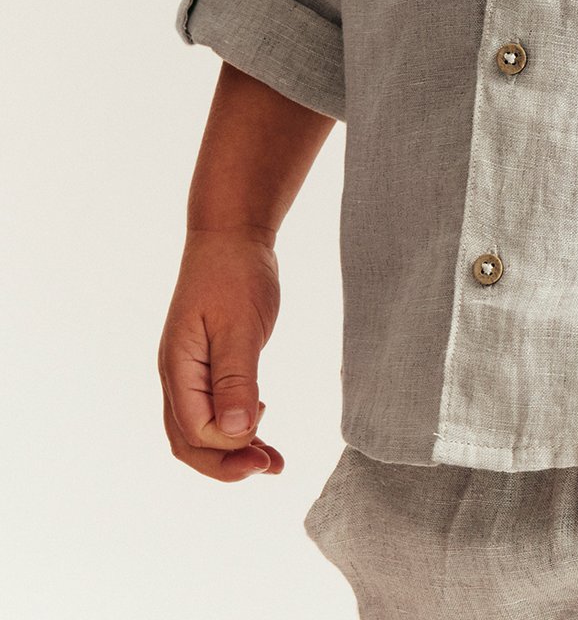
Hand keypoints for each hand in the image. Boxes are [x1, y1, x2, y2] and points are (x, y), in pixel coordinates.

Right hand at [158, 226, 285, 480]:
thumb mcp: (239, 325)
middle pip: (190, 441)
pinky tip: (263, 435)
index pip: (194, 429)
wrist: (231, 236)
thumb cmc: (234, 274)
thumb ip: (236, 378)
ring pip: (202, 430)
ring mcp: (191, 372)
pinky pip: (217, 409)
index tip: (263, 446)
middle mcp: (178, 376)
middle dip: (226, 462)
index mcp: (178, 367)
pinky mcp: (210, 367)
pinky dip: (239, 427)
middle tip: (269, 467)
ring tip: (274, 463)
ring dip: (234, 451)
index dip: (228, 447)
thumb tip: (236, 431)